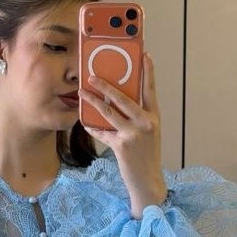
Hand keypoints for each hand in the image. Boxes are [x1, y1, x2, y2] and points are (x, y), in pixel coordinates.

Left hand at [79, 52, 166, 217]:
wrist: (147, 181)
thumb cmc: (146, 156)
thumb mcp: (148, 134)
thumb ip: (138, 118)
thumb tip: (118, 102)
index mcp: (154, 117)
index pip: (150, 90)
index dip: (148, 72)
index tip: (144, 55)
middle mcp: (145, 123)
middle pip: (123, 97)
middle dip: (106, 85)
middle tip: (92, 76)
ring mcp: (133, 134)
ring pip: (108, 112)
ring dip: (93, 101)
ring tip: (82, 93)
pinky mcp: (121, 145)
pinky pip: (102, 132)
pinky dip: (93, 127)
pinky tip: (85, 122)